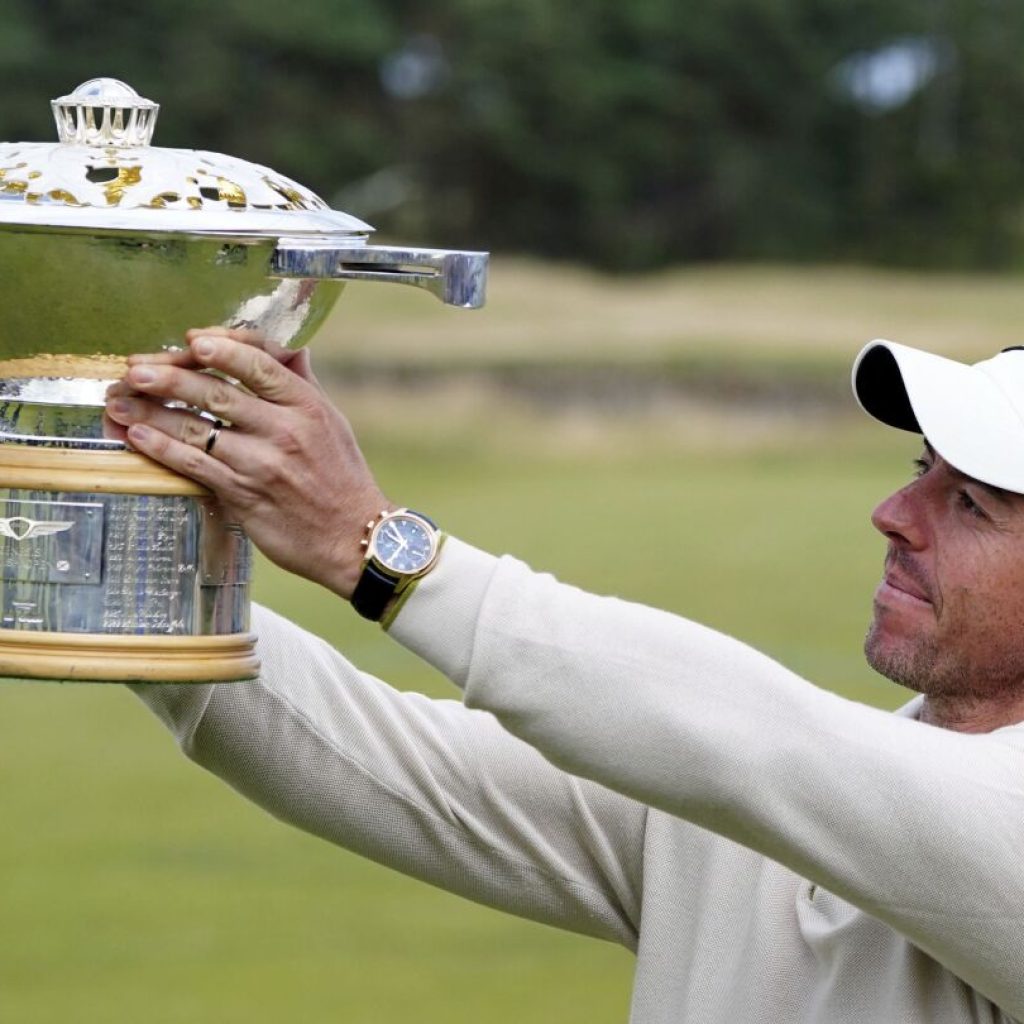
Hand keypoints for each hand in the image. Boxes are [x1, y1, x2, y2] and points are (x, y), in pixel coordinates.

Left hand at [105, 328, 393, 598]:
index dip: (221, 348)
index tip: (191, 340)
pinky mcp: (244, 495)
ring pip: (197, 428)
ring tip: (118, 401)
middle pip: (217, 392)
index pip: (258, 364)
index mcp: (308, 406)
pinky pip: (195, 466)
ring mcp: (263, 464)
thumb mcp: (334, 424)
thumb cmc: (343, 480)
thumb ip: (304, 386)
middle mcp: (285, 430)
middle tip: (134, 368)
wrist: (355, 538)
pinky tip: (137, 437)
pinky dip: (162, 450)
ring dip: (150, 413)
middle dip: (168, 376)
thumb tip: (292, 349)